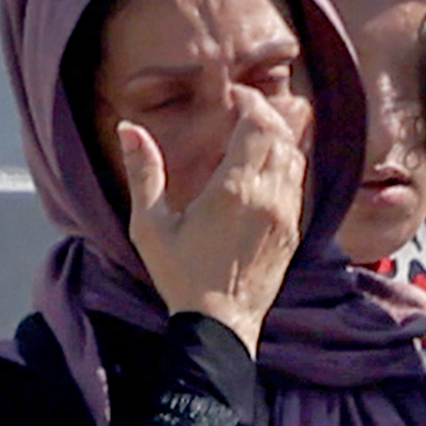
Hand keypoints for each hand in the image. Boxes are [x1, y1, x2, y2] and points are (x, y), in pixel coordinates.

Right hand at [113, 94, 307, 331]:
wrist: (221, 327)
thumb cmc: (181, 277)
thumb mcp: (151, 226)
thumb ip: (143, 173)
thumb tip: (128, 129)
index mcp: (234, 191)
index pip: (258, 125)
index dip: (250, 102)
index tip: (233, 98)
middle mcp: (268, 199)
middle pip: (281, 135)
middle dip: (265, 114)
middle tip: (242, 110)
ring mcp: (286, 217)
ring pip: (295, 158)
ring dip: (277, 138)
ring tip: (252, 134)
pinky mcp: (293, 233)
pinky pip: (298, 185)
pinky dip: (285, 164)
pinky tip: (262, 169)